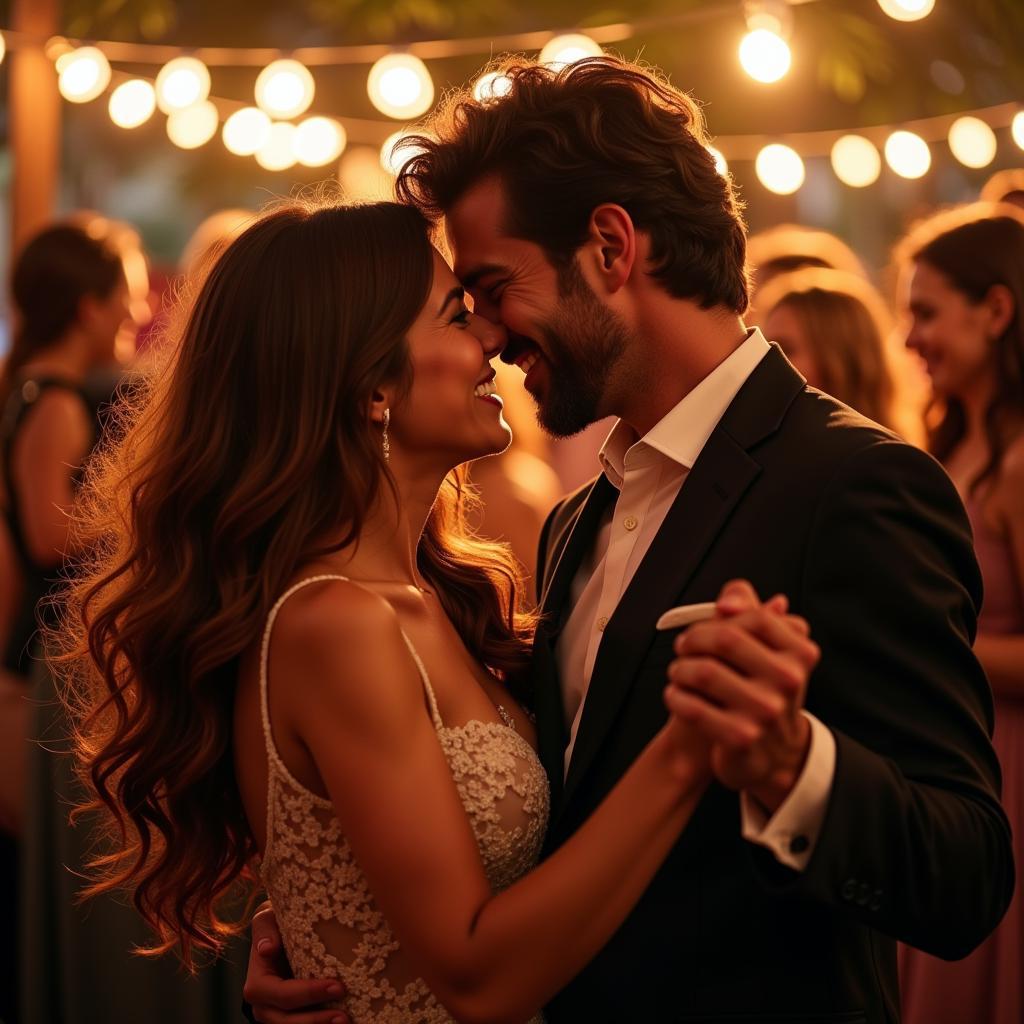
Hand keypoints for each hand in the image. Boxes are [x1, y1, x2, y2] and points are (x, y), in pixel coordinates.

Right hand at [244, 902, 349, 1023]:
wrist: (280, 936)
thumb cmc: (275, 925)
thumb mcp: (267, 919)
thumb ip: (265, 929)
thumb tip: (267, 949)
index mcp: (258, 984)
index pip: (282, 994)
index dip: (308, 994)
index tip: (337, 986)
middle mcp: (264, 1006)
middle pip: (287, 1021)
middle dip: (316, 1021)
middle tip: (344, 1016)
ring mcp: (276, 1017)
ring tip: (346, 1022)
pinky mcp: (291, 1019)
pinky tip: (343, 1022)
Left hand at [664, 580, 819, 812]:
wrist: (772, 754)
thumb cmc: (761, 689)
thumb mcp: (767, 649)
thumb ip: (749, 611)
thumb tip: (730, 600)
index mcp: (799, 654)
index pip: (756, 616)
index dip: (719, 617)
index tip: (702, 629)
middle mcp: (788, 681)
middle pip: (725, 639)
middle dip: (693, 640)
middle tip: (683, 648)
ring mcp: (766, 711)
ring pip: (703, 672)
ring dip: (679, 669)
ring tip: (678, 674)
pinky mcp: (742, 738)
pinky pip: (692, 706)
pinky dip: (675, 697)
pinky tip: (676, 696)